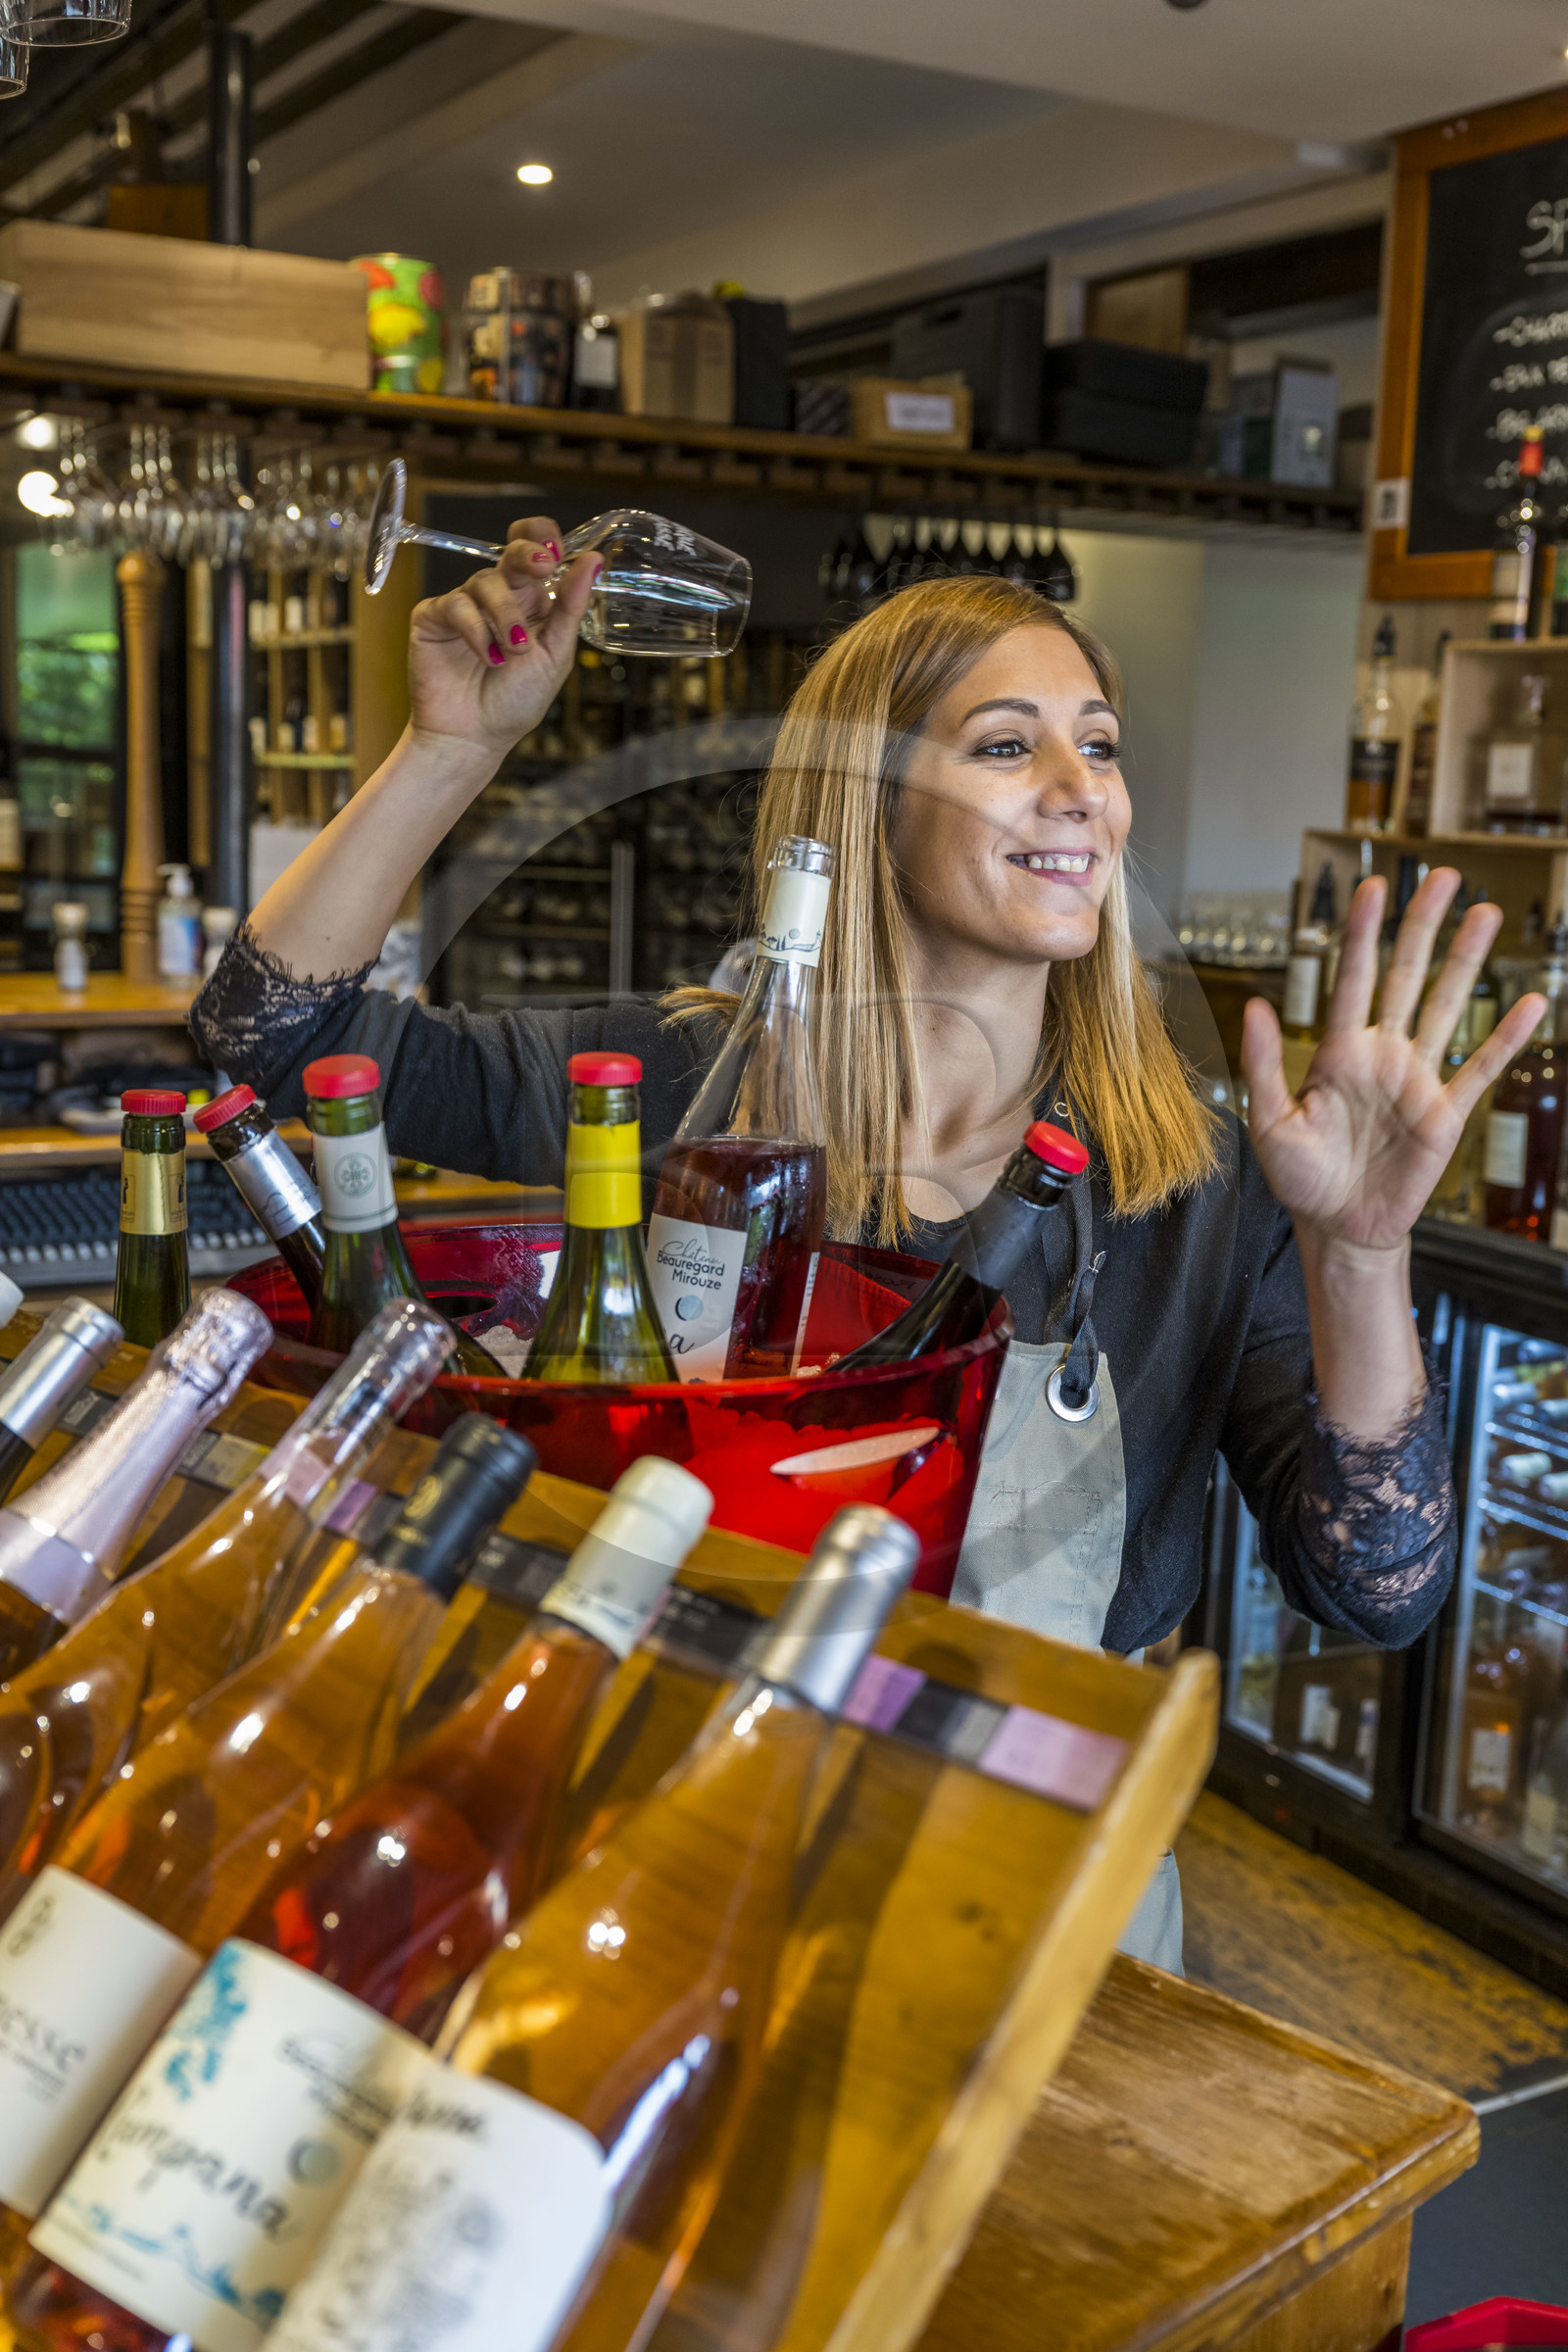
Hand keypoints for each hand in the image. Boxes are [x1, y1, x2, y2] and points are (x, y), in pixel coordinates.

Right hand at [407, 515, 599, 760]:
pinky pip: (455, 605)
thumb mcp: (555, 654)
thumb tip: (593, 561)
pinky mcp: (433, 617)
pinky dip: (475, 631)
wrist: (474, 738)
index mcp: (531, 600)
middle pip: (511, 553)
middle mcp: (498, 596)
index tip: (555, 551)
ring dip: (505, 616)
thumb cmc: (515, 701)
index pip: (535, 548)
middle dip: (527, 555)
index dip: (542, 538)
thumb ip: (570, 607)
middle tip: (543, 567)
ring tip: (512, 652)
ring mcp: (464, 605)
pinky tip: (487, 658)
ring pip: (485, 582)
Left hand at [1242, 868, 1545, 1254]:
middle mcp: (1382, 1054)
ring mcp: (1417, 1080)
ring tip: (1487, 913)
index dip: (1363, 933)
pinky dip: (1505, 1038)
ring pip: (1447, 1007)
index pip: (1352, 979)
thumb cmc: (1300, 1178)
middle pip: (1407, 975)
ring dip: (1467, 962)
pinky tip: (1530, 1002)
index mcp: (1337, 1052)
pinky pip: (1479, 1069)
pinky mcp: (1444, 1114)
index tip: (1373, 886)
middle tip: (1442, 875)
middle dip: (1423, 926)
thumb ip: (1264, 1065)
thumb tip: (1254, 1004)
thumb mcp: (1270, 1123)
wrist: (1338, 1228)